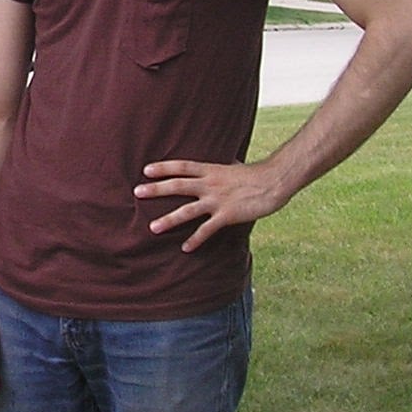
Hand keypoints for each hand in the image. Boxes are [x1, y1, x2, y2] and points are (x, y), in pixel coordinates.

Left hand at [136, 157, 292, 252]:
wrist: (274, 182)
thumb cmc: (255, 174)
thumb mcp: (234, 166)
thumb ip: (222, 167)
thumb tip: (221, 162)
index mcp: (211, 170)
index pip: (182, 167)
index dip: (164, 167)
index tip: (146, 170)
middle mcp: (210, 184)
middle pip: (178, 186)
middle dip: (157, 189)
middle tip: (137, 192)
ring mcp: (218, 200)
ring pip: (188, 211)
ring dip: (169, 219)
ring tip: (153, 228)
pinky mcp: (227, 216)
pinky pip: (207, 230)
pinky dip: (195, 240)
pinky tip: (185, 249)